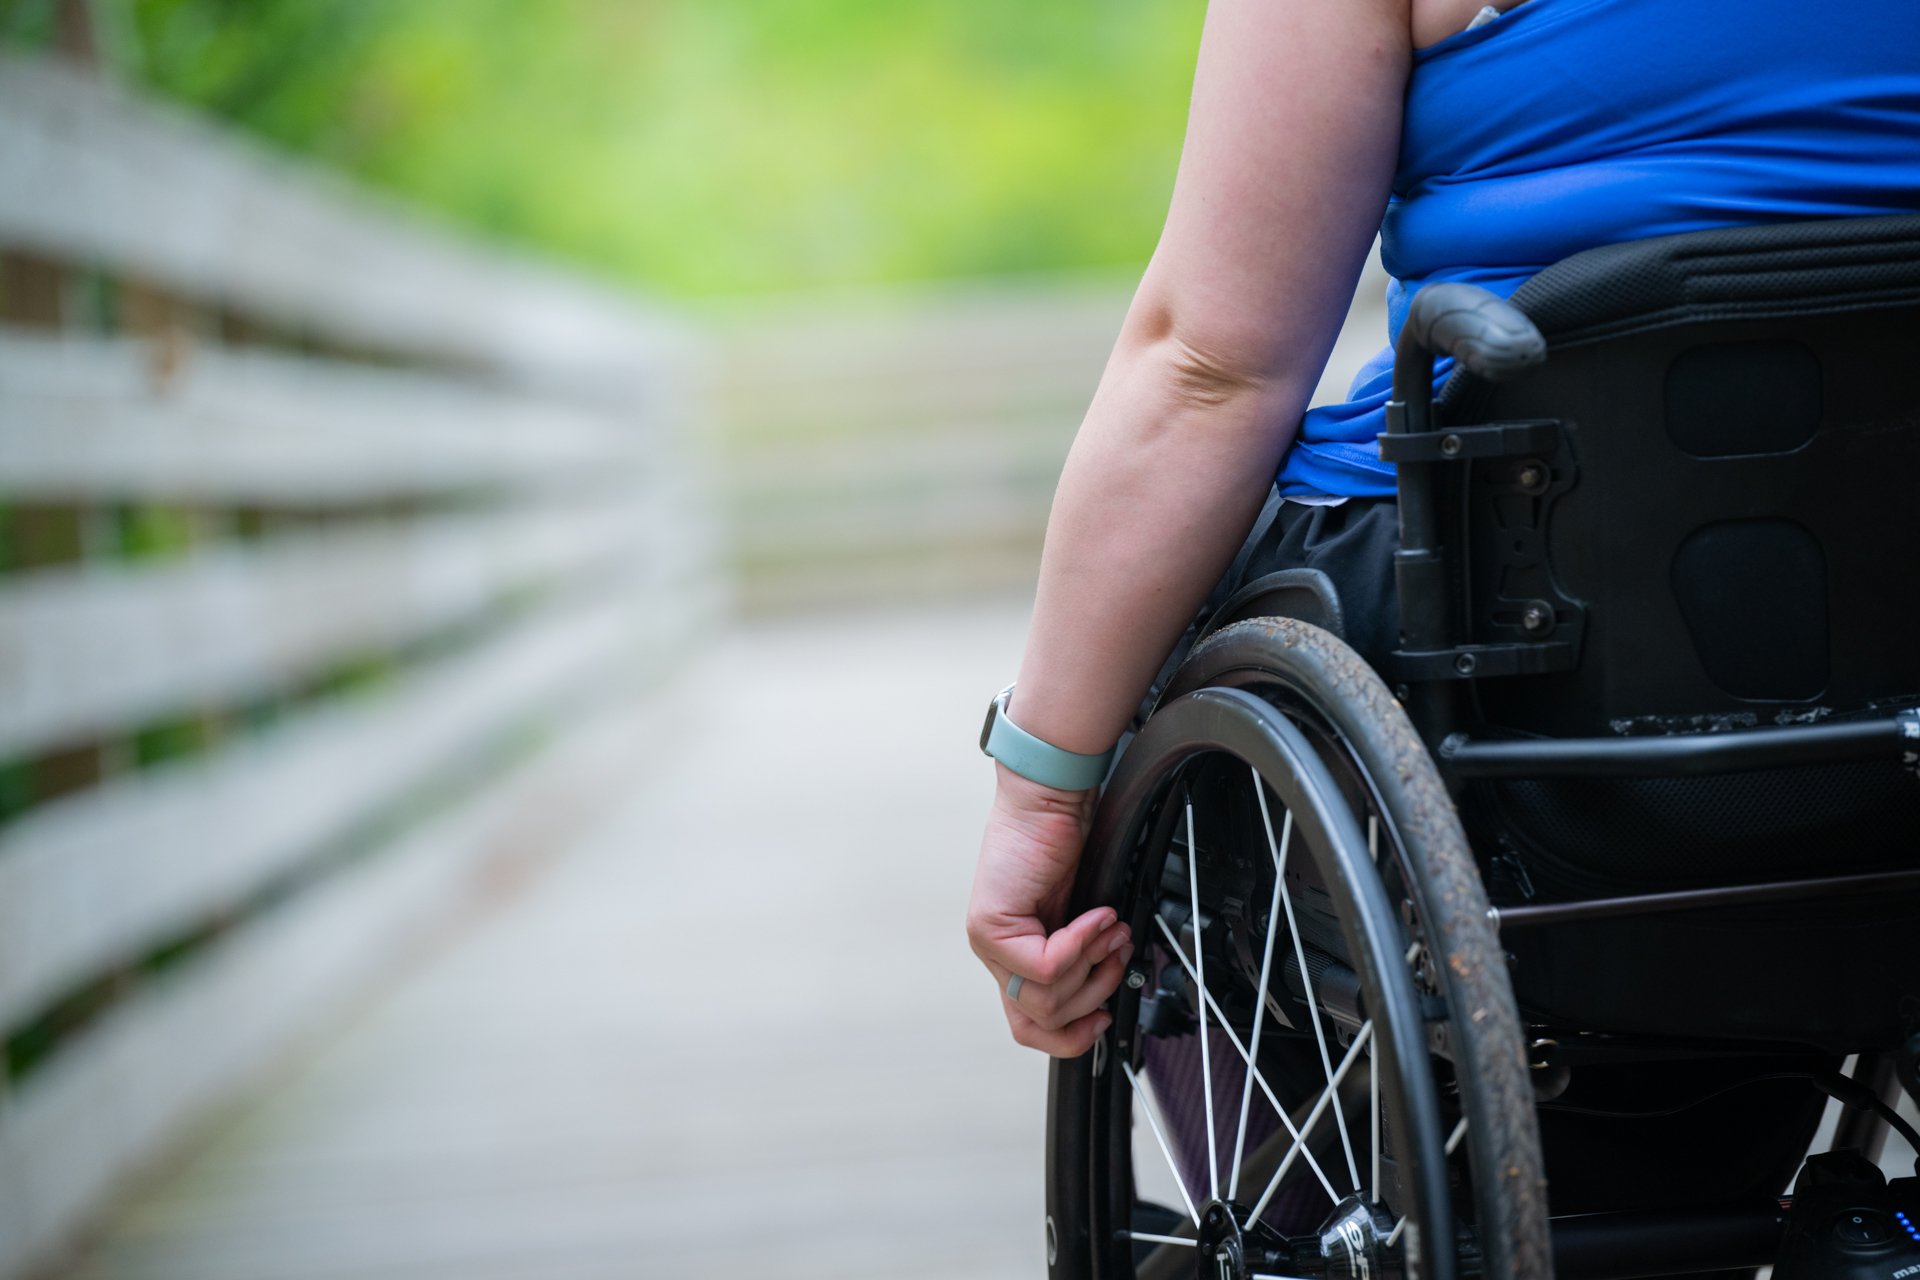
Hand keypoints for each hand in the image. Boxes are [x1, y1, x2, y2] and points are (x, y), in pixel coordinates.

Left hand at [966, 767, 1132, 1056]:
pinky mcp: (992, 927)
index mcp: (1016, 958)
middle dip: (1094, 994)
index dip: (1073, 1035)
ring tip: (1109, 929)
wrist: (1050, 799)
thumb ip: (1083, 959)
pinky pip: (1045, 966)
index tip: (1105, 1017)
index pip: (1031, 1026)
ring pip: (1046, 999)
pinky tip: (1096, 916)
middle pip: (1043, 1020)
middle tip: (1115, 955)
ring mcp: (990, 943)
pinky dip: (1082, 943)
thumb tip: (1107, 997)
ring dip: (1092, 965)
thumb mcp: (1082, 918)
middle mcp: (998, 956)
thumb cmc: (1065, 844)